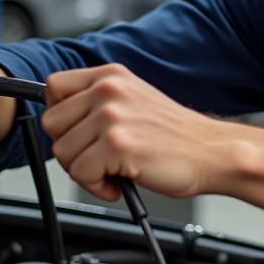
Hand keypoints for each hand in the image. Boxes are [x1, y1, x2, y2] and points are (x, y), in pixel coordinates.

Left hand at [42, 64, 215, 202]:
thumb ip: (98, 101)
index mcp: (111, 76)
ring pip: (63, 153)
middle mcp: (109, 90)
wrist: (211, 153)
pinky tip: (120, 181)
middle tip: (98, 157)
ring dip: (85, 171)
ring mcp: (112, 116)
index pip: (54, 86)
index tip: (78, 131)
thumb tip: (60, 118)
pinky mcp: (117, 145)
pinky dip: (98, 187)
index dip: (61, 115)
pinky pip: (81, 174)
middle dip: (71, 148)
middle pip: (52, 124)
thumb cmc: (176, 135)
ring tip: (114, 169)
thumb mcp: (134, 100)